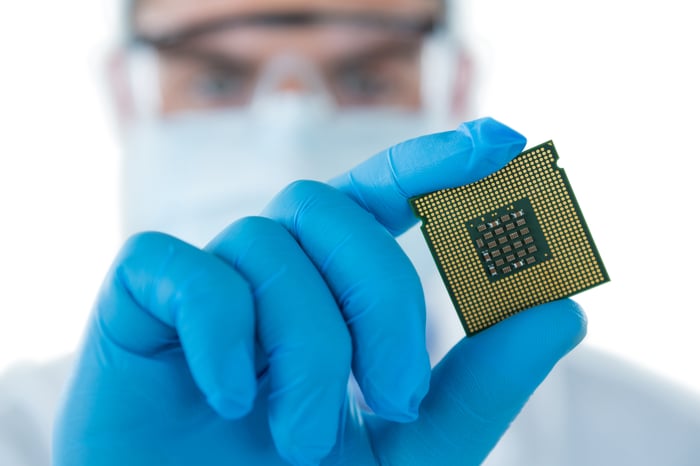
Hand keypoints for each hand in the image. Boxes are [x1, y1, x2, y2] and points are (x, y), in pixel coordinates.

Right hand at [54, 118, 585, 465]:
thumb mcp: (406, 451)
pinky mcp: (138, 293)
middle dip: (382, 298)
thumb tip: (563, 310)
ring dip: (304, 344)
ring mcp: (204, 272)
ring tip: (298, 436)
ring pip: (266, 244)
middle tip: (397, 398)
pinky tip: (228, 398)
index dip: (436, 159)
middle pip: (332, 209)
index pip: (383, 191)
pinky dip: (221, 332)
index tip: (505, 143)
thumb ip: (477, 388)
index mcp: (330, 282)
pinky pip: (186, 269)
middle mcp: (270, 261)